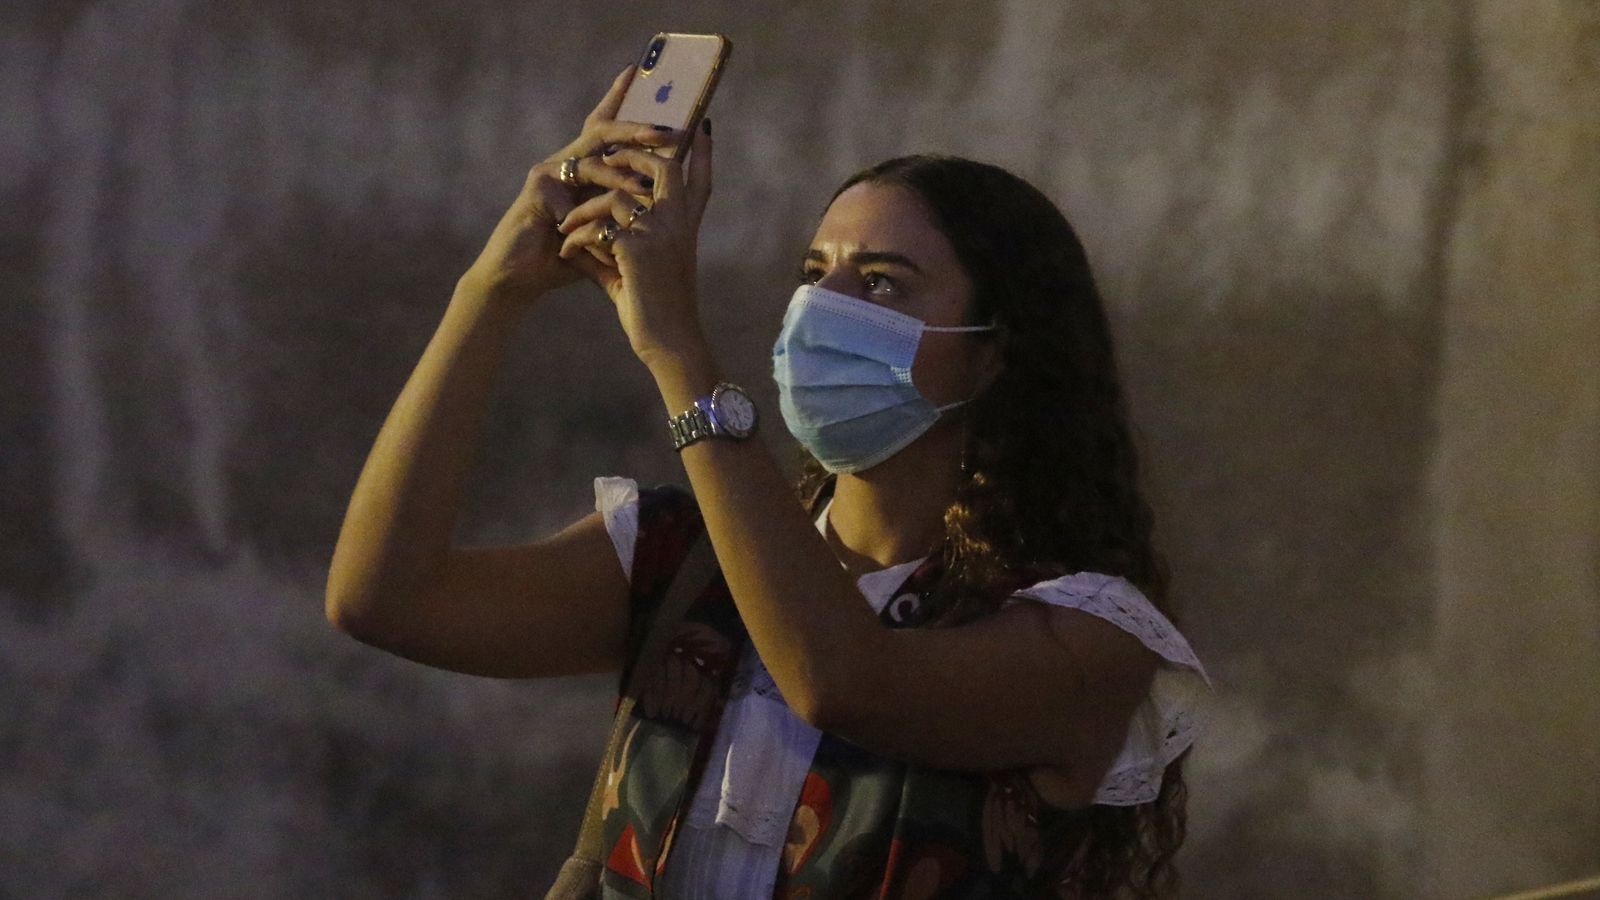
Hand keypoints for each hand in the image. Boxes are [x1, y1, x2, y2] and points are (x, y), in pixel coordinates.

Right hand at [458, 66, 674, 305]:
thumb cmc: (563, 255)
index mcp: (583, 168)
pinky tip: (589, 228)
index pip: (604, 128)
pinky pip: (567, 195)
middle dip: (635, 130)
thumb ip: (624, 208)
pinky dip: (583, 213)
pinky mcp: (535, 193)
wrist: (520, 278)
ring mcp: (548, 174)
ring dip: (620, 177)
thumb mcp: (602, 228)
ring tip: (644, 187)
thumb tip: (665, 193)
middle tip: (664, 131)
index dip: (618, 98)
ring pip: (592, 164)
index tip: (635, 70)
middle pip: (602, 134)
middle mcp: (565, 163)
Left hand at [554, 120, 714, 364]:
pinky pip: (597, 227)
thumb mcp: (638, 272)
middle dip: (632, 156)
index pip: (700, 182)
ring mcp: (660, 233)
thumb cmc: (655, 313)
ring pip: (616, 196)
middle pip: (664, 168)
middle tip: (606, 157)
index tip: (702, 126)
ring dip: (584, 209)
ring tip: (565, 229)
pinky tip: (566, 252)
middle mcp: (678, 225)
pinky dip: (576, 237)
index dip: (702, 154)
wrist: (669, 343)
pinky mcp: (637, 248)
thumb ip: (617, 247)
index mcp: (685, 229)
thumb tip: (584, 236)